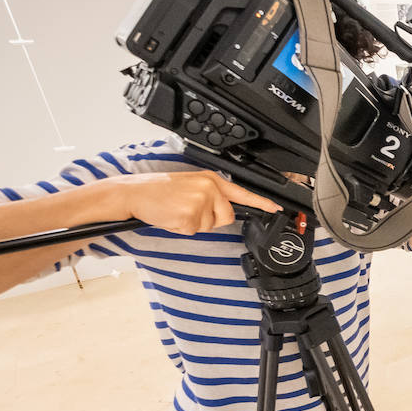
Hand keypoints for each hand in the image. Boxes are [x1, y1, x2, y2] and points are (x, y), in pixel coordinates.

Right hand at [113, 171, 280, 234]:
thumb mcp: (190, 185)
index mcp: (211, 179)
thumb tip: (225, 210)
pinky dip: (181, 228)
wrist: (135, 192)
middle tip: (187, 208)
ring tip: (176, 210)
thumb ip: (211, 194)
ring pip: (208, 226)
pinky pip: (193, 231)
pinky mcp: (189, 216)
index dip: (261, 202)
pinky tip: (171, 215)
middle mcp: (209, 188)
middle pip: (226, 217)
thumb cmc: (159, 191)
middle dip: (210, 219)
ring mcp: (200, 202)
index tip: (276, 208)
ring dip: (193, 224)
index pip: (242, 193)